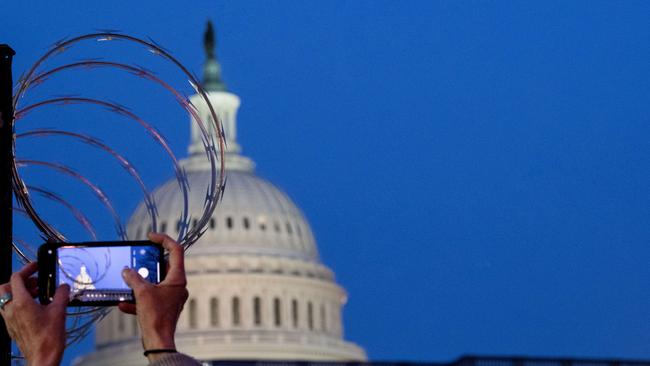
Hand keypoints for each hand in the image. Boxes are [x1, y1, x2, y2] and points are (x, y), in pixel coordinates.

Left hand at [0, 262, 69, 365]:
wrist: (43, 357)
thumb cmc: (48, 338)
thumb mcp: (59, 311)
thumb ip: (61, 294)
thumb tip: (63, 287)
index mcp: (21, 303)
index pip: (16, 278)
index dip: (27, 269)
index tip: (36, 266)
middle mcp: (11, 310)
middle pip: (5, 288)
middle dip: (19, 282)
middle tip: (34, 282)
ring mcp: (9, 320)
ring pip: (6, 299)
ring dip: (19, 293)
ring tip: (38, 294)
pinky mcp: (12, 327)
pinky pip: (10, 310)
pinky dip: (20, 304)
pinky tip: (36, 308)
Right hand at [119, 232, 188, 361]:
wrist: (158, 341)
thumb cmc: (156, 317)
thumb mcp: (142, 293)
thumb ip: (134, 278)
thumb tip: (127, 270)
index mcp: (178, 278)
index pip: (176, 250)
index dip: (164, 239)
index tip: (150, 237)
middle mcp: (177, 286)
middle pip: (165, 266)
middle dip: (148, 263)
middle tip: (136, 259)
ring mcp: (172, 297)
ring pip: (155, 283)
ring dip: (140, 282)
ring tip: (127, 282)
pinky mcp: (164, 308)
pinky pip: (150, 298)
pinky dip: (138, 299)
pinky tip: (124, 304)